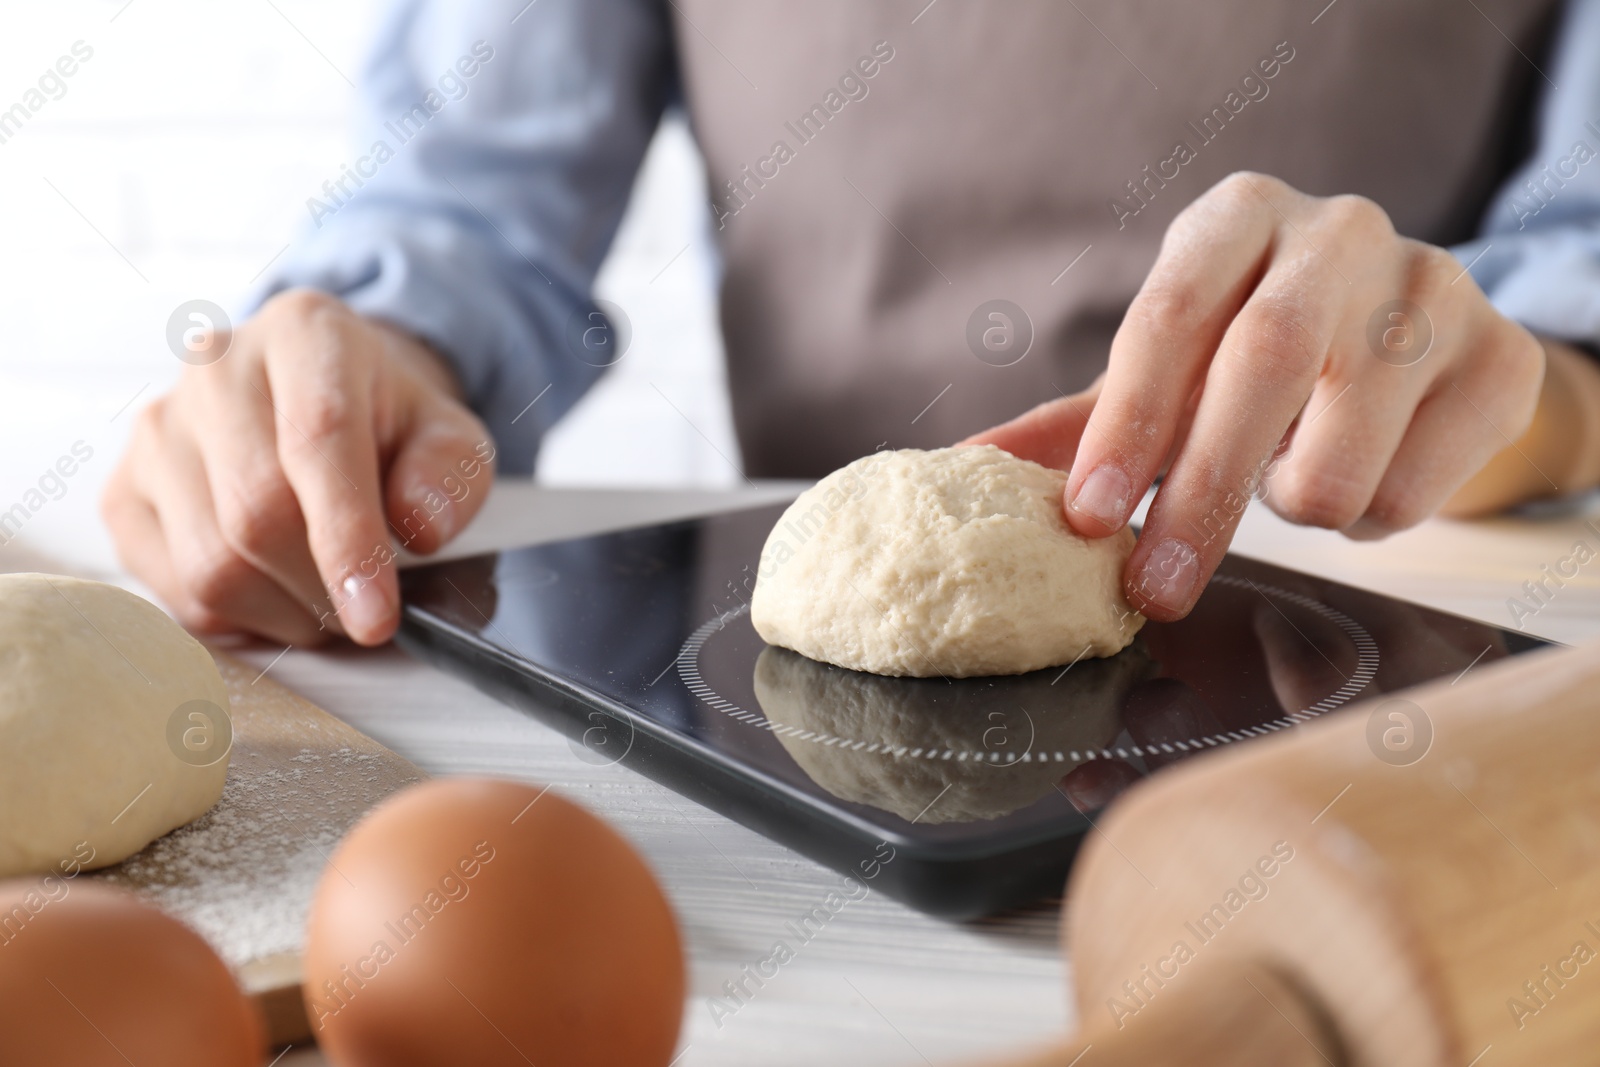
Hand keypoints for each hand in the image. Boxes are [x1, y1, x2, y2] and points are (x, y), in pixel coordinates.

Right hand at [103, 289, 496, 645]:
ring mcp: (159, 429)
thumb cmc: (389, 424)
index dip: (349, 540)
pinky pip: (174, 587)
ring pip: (210, 564)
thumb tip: (420, 527)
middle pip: (257, 514)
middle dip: (321, 589)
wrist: (320, 397)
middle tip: (365, 614)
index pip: (318, 441)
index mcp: (306, 333)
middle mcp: (217, 368)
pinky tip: (277, 596)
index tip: (377, 617)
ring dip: (283, 612)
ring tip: (327, 603)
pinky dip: (238, 618)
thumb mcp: (449, 435)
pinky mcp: (125, 491)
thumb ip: (449, 475)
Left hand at [968, 172, 1545, 620]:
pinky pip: (1419, 489)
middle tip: (1157, 589)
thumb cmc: (1259, 359)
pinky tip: (1366, 473)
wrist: (1413, 344)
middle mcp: (1338, 234)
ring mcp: (1433, 288)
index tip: (1090, 518)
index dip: (1128, 422)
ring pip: (1346, 448)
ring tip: (1289, 482)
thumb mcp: (1169, 372)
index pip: (1170, 315)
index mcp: (1235, 221)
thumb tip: (961, 466)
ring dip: (1297, 503)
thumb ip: (1076, 421)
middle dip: (1200, 496)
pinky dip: (1373, 517)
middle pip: (1265, 367)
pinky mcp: (1500, 360)